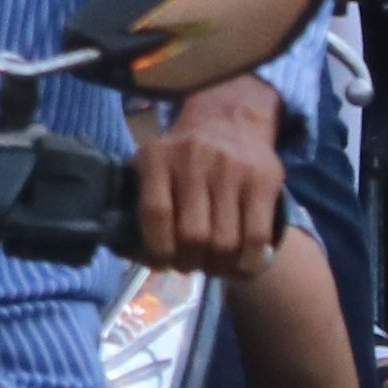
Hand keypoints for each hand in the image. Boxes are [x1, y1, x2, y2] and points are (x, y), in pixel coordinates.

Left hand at [133, 82, 286, 275]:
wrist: (230, 121)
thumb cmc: (182, 157)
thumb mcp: (151, 165)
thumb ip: (135, 202)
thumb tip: (124, 250)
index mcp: (157, 158)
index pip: (155, 213)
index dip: (157, 249)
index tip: (160, 262)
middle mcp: (193, 160)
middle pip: (193, 235)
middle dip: (189, 262)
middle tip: (188, 265)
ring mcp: (232, 170)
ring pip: (225, 241)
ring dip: (218, 267)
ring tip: (212, 266)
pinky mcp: (263, 180)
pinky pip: (257, 237)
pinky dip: (247, 263)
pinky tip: (239, 266)